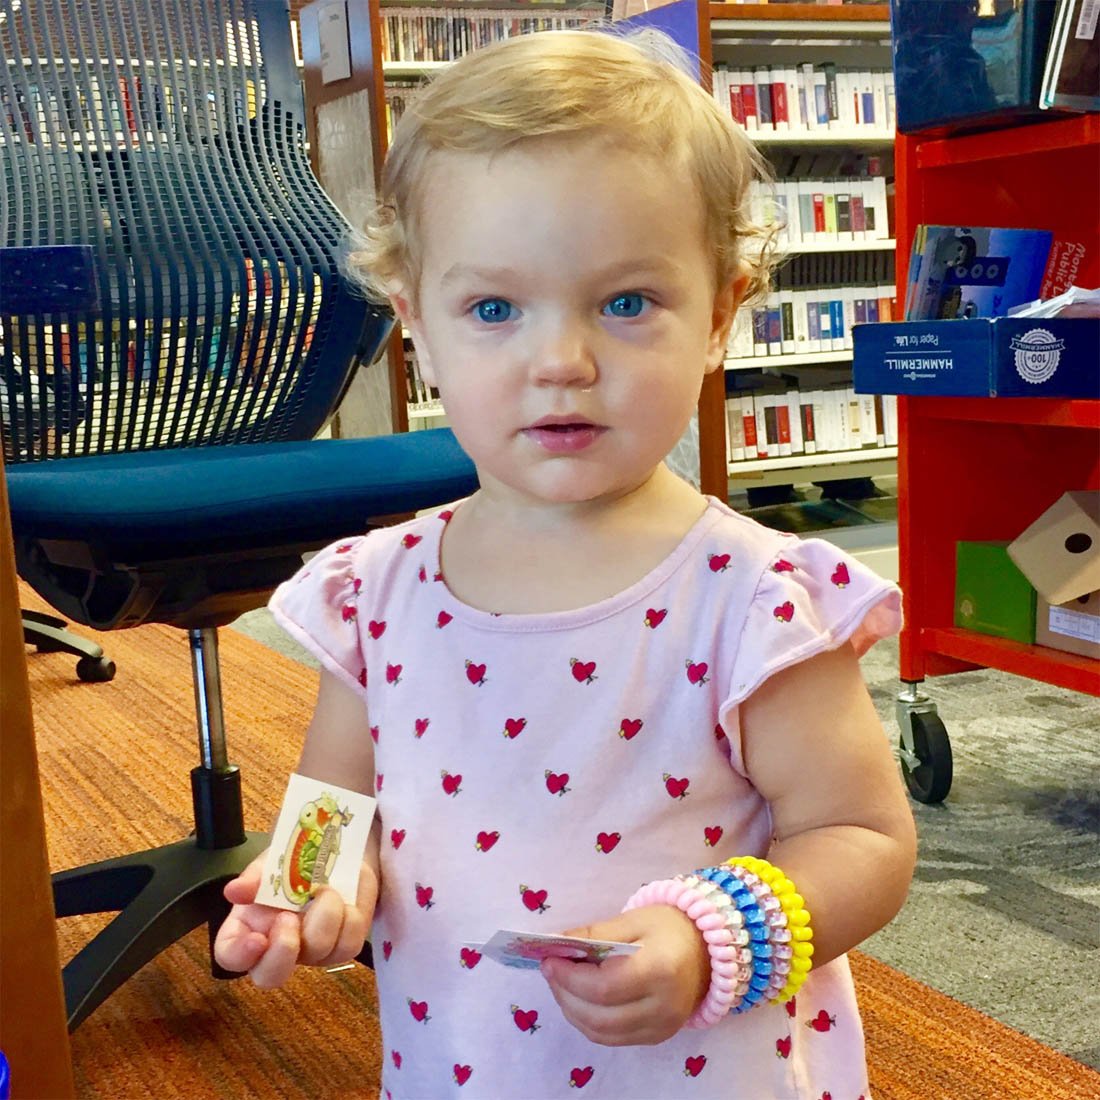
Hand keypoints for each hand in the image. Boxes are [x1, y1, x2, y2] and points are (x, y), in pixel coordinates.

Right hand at [213, 852, 377, 988]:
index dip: (240, 955)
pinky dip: (347, 917)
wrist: (333, 854)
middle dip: (282, 952)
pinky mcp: (344, 946)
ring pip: (318, 953)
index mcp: (249, 927)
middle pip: (270, 976)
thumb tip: (234, 890)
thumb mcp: (271, 863)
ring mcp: (312, 952)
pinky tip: (343, 898)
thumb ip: (254, 878)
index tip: (256, 939)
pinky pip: (347, 944)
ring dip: (324, 916)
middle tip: (288, 917)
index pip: (231, 956)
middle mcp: (277, 948)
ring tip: (324, 889)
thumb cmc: (292, 865)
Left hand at [539, 905, 709, 1045]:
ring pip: (602, 1033)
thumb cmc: (670, 927)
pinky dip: (590, 1022)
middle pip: (599, 1017)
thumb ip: (595, 934)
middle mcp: (663, 1007)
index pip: (603, 988)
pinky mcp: (658, 1036)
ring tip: (561, 985)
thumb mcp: (633, 920)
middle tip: (550, 971)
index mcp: (659, 971)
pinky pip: (614, 1038)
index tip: (549, 960)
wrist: (710, 949)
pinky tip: (580, 1000)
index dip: (569, 978)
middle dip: (565, 994)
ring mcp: (662, 1027)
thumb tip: (557, 943)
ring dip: (573, 1011)